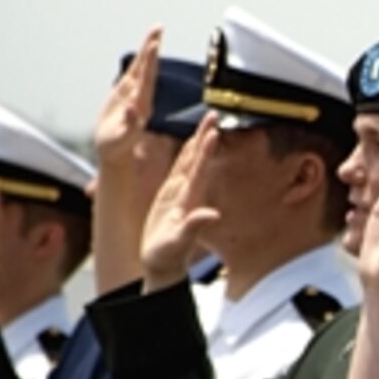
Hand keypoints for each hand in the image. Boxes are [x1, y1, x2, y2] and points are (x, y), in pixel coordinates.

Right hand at [94, 26, 160, 167]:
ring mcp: (135, 93)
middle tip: (158, 29)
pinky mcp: (128, 93)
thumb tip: (135, 109)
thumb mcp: (122, 139)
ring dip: (149, 49)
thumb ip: (130, 125)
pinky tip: (146, 46)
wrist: (115, 150)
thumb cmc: (117, 147)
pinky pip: (135, 72)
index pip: (147, 79)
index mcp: (142, 106)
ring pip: (143, 67)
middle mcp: (141, 96)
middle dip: (152, 48)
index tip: (154, 45)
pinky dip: (140, 59)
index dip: (150, 62)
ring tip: (156, 31)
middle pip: (148, 68)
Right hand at [141, 113, 219, 290]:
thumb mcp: (178, 243)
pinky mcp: (171, 195)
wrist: (163, 264)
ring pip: (189, 160)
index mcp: (190, 200)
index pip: (199, 170)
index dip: (205, 151)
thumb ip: (194, 227)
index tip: (214, 131)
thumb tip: (213, 214)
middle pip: (198, 159)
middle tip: (215, 113)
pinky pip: (179, 169)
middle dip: (205, 136)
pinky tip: (190, 142)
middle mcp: (188, 193)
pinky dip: (184, 153)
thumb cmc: (168, 256)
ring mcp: (181, 193)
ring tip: (207, 120)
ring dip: (197, 140)